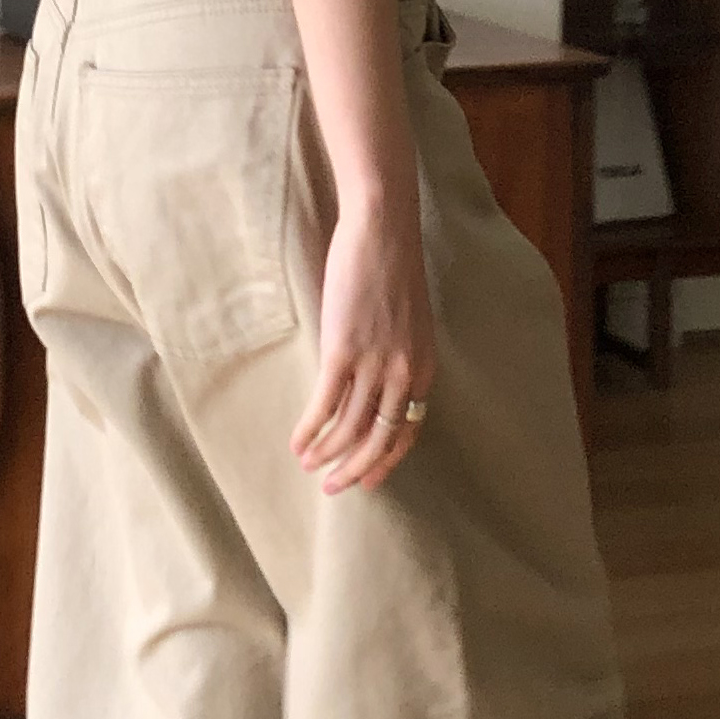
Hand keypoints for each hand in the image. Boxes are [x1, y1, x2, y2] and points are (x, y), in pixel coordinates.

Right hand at [290, 195, 436, 494]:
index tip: (367, 479)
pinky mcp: (342, 352)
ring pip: (350, 429)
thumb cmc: (393, 269)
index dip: (385, 460)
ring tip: (308, 464)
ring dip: (327, 453)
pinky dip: (310, 430)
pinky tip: (297, 443)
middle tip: (333, 486)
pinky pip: (325, 406)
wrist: (383, 232)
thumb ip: (398, 356)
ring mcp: (373, 365)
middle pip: (379, 440)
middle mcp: (403, 374)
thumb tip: (374, 384)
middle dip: (354, 470)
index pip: (408, 431)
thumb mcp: (409, 322)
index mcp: (423, 368)